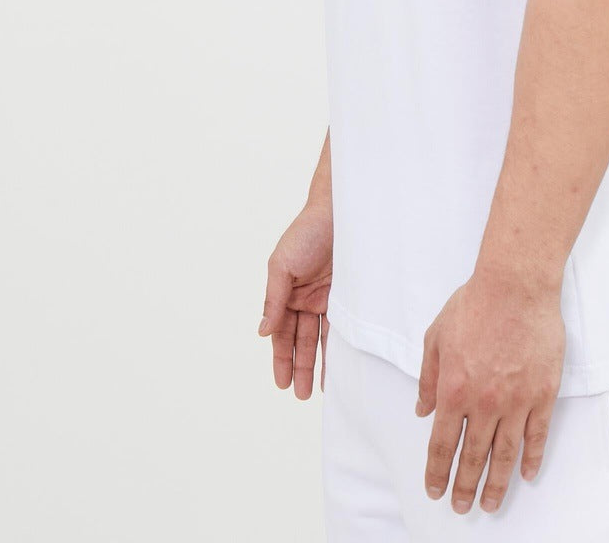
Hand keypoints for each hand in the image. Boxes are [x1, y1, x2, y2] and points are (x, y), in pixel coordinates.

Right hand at [259, 202, 332, 398]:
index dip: (281, 358)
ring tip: (320, 390)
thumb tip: (262, 331)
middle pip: (300, 340)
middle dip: (300, 367)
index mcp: (285, 292)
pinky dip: (340, 345)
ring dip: (319, 362)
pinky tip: (343, 364)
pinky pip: (341, 325)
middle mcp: (304, 298)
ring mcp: (326, 297)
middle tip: (301, 396)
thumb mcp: (282, 265)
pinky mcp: (347, 294)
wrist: (342, 212)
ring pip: (321, 337)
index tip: (282, 384)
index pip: (281, 333)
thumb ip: (273, 299)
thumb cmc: (306, 233)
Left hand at [416, 270, 564, 514]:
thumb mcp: (437, 337)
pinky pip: (538, 434)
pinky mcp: (543, 392)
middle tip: (461, 507)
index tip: (435, 489)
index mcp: (454, 389)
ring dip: (497, 483)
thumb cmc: (475, 304)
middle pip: (473, 456)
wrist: (516, 285)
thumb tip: (422, 409)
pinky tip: (527, 474)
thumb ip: (428, 377)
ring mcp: (517, 400)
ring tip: (490, 504)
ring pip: (506, 454)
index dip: (437, 470)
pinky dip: (533, 457)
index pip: (442, 442)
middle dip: (465, 486)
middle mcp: (484, 402)